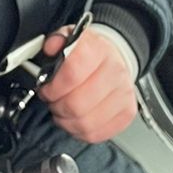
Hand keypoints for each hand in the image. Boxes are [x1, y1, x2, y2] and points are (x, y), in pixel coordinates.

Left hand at [38, 25, 138, 142]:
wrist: (114, 60)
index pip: (72, 73)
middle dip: (56, 106)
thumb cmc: (89, 54)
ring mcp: (123, 94)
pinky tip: (76, 119)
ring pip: (85, 122)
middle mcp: (115, 71)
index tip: (46, 88)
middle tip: (53, 101)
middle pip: (77, 103)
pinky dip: (79, 131)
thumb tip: (51, 47)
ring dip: (66, 121)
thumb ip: (56, 41)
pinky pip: (95, 133)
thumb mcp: (69, 38)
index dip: (53, 86)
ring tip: (63, 111)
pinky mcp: (126, 114)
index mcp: (98, 49)